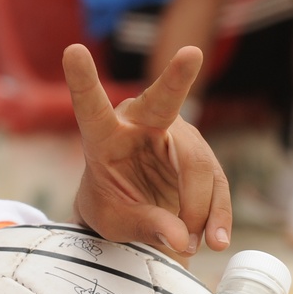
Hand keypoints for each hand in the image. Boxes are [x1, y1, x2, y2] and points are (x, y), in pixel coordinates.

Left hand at [62, 43, 231, 259]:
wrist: (133, 210)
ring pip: (198, 163)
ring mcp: (175, 134)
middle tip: (192, 54)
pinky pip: (217, 182)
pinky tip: (216, 239)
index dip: (82, 80)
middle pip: (162, 101)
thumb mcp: (114, 222)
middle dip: (177, 78)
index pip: (90, 107)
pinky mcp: (200, 154)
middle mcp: (140, 122)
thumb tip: (180, 237)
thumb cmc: (111, 206)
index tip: (74, 51)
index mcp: (103, 134)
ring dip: (198, 207)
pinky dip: (218, 214)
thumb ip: (143, 226)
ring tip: (189, 242)